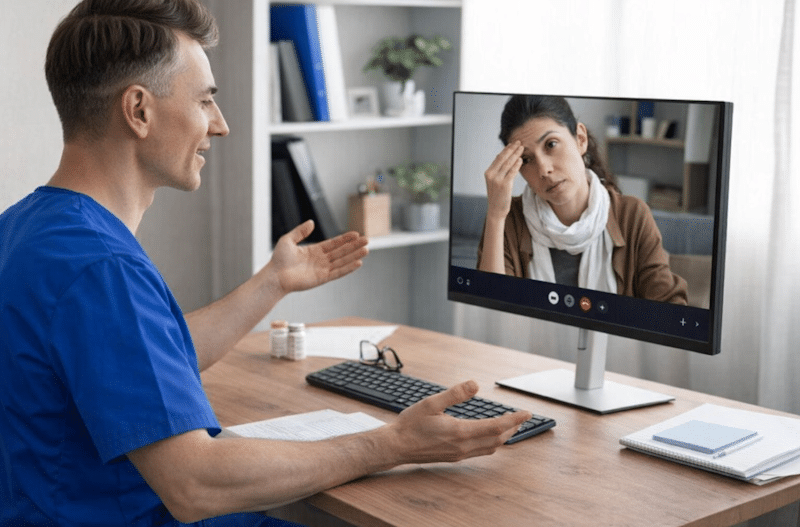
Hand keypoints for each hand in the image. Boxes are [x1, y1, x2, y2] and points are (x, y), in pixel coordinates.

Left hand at [266, 220, 368, 294]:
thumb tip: (311, 222)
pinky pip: (338, 272)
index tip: (356, 234)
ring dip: (354, 256)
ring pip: (342, 261)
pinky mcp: (322, 279)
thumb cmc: (278, 260)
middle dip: (354, 246)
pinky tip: (358, 263)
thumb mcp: (288, 240)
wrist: (275, 276)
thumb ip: (300, 231)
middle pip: (341, 251)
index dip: (345, 239)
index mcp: (314, 251)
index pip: (333, 243)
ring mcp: (322, 270)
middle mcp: (320, 260)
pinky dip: (348, 268)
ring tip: (366, 250)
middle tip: (367, 240)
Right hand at [388, 380, 531, 463]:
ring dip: (504, 436)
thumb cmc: (411, 424)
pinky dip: (492, 442)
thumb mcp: (431, 403)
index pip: (496, 426)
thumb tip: (475, 385)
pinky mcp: (455, 457)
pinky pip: (481, 451)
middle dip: (513, 428)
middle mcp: (463, 446)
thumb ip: (455, 394)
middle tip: (522, 418)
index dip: (514, 419)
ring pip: (491, 447)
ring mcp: (459, 454)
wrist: (396, 447)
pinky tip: (489, 435)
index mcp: (460, 432)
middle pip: (498, 439)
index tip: (527, 413)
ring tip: (511, 425)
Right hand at [484, 141, 523, 221]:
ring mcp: (497, 179)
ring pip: (508, 163)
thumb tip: (501, 156)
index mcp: (488, 173)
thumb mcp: (494, 181)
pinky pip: (512, 172)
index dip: (506, 149)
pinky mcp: (504, 185)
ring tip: (522, 148)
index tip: (513, 144)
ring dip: (516, 154)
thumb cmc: (497, 195)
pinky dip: (517, 165)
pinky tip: (521, 160)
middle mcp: (491, 175)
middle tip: (519, 142)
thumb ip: (498, 169)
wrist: (496, 210)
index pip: (498, 157)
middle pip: (503, 158)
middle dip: (512, 149)